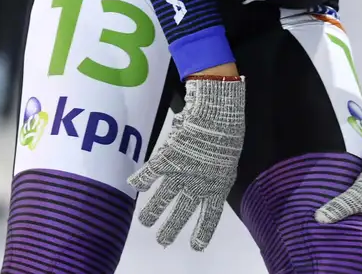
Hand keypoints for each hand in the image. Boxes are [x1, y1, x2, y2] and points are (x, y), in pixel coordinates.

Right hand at [128, 75, 244, 249]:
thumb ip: (215, 170)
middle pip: (182, 213)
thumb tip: (204, 177)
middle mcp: (198, 186)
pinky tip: (133, 186)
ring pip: (162, 200)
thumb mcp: (227, 156)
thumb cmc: (227, 131)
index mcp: (218, 187)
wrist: (216, 114)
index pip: (210, 216)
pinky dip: (140, 181)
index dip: (203, 232)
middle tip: (163, 241)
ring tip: (145, 222)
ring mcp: (180, 175)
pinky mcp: (166, 161)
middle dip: (171, 229)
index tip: (196, 247)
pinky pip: (149, 175)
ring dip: (151, 212)